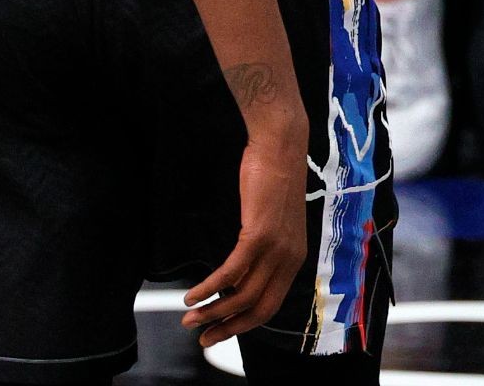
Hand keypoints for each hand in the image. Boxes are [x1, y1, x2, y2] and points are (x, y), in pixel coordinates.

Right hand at [181, 130, 308, 346]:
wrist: (279, 145)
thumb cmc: (271, 177)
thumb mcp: (272, 220)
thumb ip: (262, 249)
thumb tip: (239, 273)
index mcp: (294, 258)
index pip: (269, 305)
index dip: (243, 324)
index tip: (219, 333)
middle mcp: (290, 259)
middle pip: (258, 309)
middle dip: (227, 328)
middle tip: (202, 339)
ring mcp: (276, 248)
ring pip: (242, 296)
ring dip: (212, 311)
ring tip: (189, 318)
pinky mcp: (260, 235)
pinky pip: (231, 273)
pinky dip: (209, 288)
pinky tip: (191, 295)